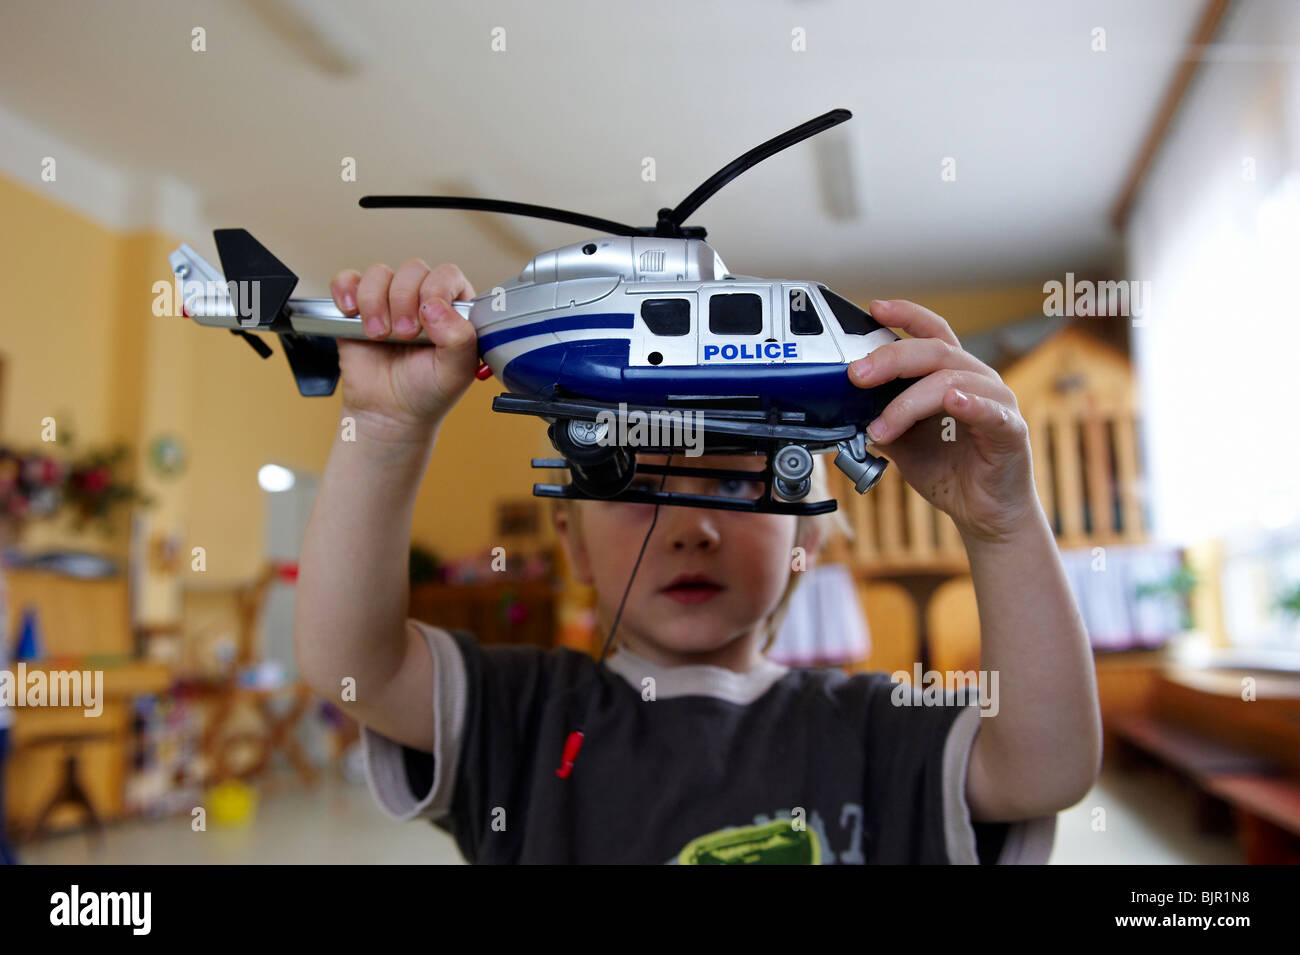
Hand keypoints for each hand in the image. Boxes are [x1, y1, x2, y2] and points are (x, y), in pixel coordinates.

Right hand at [329, 260, 478, 438]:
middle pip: (412, 270)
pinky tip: (351, 311)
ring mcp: (388, 301)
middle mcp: (422, 299)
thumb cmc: (427, 392)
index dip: (436, 290)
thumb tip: (435, 306)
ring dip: (375, 302)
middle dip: (404, 301)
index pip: (447, 275)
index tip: (428, 319)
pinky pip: (347, 279)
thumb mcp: (456, 372)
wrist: (389, 414)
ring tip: (378, 335)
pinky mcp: (357, 307)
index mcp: (453, 309)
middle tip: (404, 335)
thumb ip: (459, 338)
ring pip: (379, 273)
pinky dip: (346, 289)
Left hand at [846, 299, 1040, 543]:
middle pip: (934, 351)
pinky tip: (952, 402)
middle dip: (890, 359)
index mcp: (953, 376)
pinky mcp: (1011, 430)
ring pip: (951, 381)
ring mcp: (997, 403)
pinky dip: (970, 404)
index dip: (905, 315)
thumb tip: (845, 407)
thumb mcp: (903, 443)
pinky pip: (991, 411)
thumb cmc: (951, 472)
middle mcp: (977, 381)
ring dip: (908, 402)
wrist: (984, 514)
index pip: (932, 332)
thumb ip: (881, 419)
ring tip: (881, 427)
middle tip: (857, 376)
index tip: (874, 309)